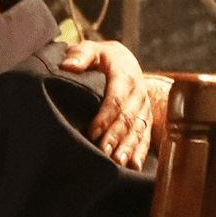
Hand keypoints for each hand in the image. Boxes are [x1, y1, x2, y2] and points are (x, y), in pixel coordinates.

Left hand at [61, 39, 152, 167]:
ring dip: (129, 147)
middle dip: (116, 136)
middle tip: (104, 153)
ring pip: (138, 129)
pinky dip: (140, 152)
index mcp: (125, 75)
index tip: (93, 132)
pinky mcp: (146, 119)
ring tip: (118, 163)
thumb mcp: (92, 49)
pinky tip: (133, 166)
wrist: (126, 61)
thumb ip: (81, 54)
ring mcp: (144, 107)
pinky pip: (146, 136)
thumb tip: (68, 65)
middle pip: (128, 118)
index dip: (106, 116)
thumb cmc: (102, 57)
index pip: (117, 98)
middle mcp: (138, 93)